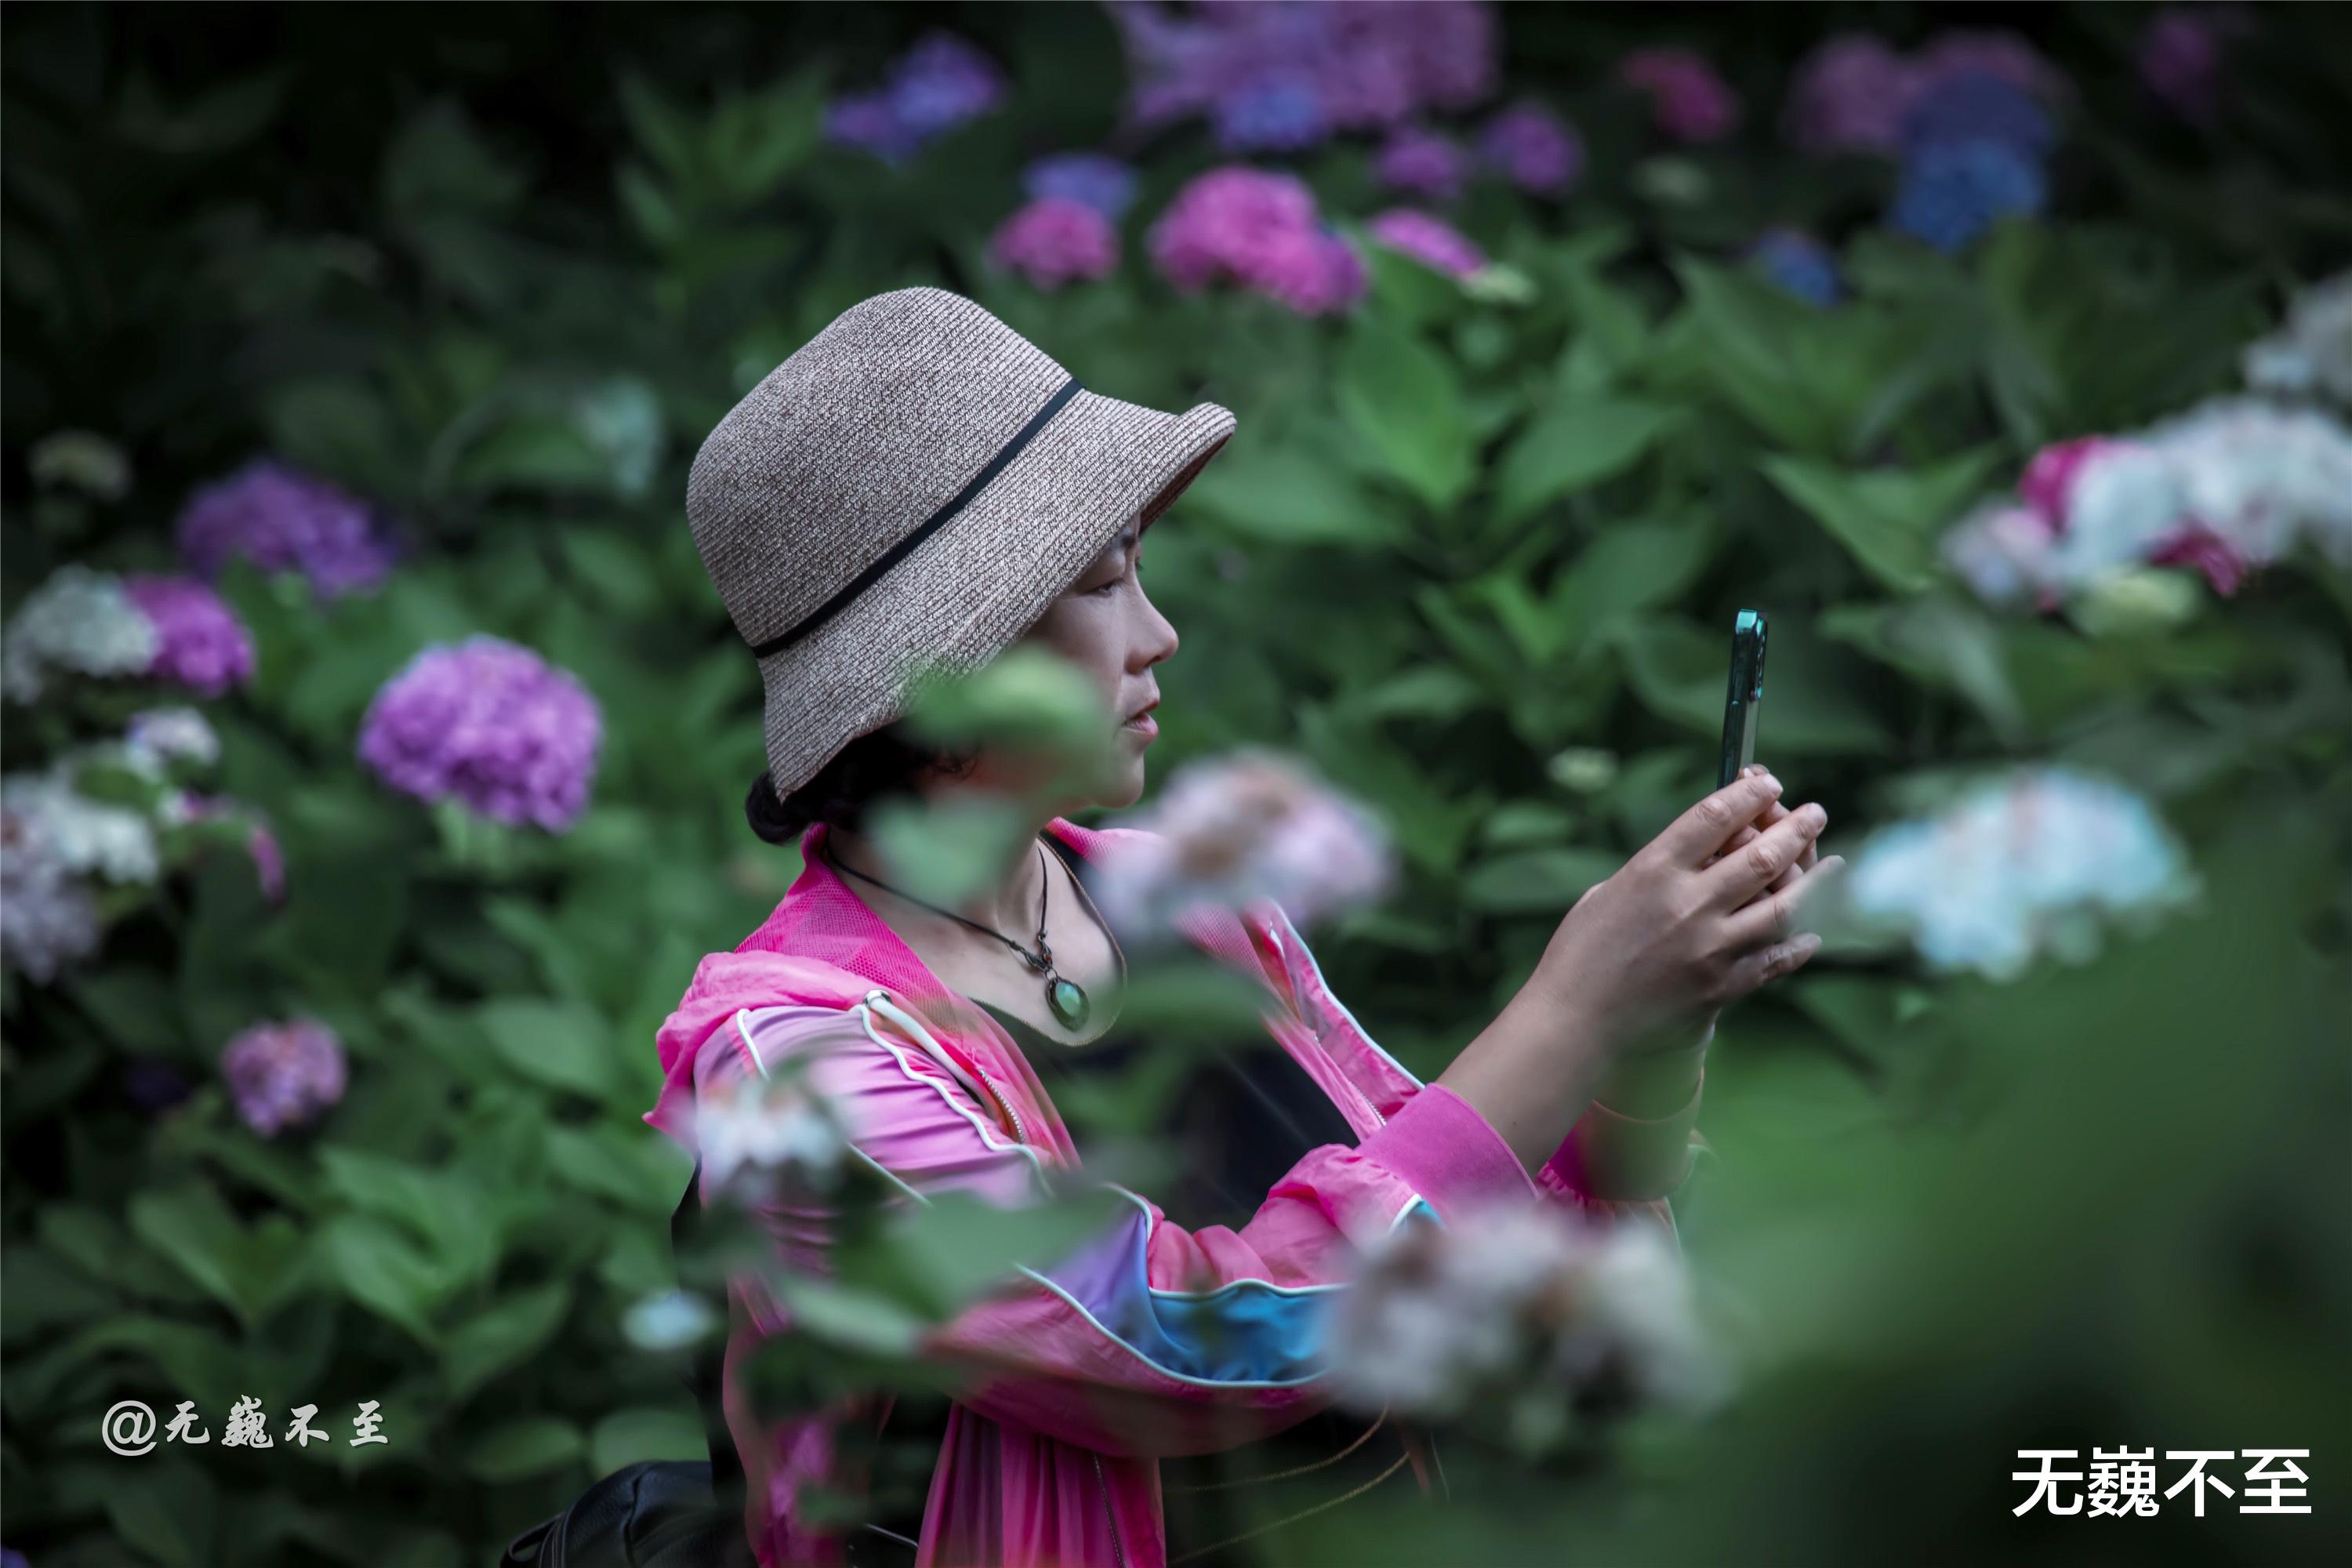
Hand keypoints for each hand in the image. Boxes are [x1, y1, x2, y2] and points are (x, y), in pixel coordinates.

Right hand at [1532, 770, 1839, 1065]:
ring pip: (1782, 906)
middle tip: (1814, 813)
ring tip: (1834, 863)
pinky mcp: (1721, 987)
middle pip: (1760, 855)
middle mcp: (1687, 905)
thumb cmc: (1579, 955)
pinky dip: (1798, 944)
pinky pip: (1774, 960)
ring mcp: (1709, 948)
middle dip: (1794, 828)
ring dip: (1815, 880)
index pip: (1714, 817)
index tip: (1768, 783)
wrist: (1575, 1023)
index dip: (1748, 794)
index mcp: (1651, 872)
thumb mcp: (1606, 894)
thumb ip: (1654, 873)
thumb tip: (1700, 855)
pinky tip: (1813, 932)